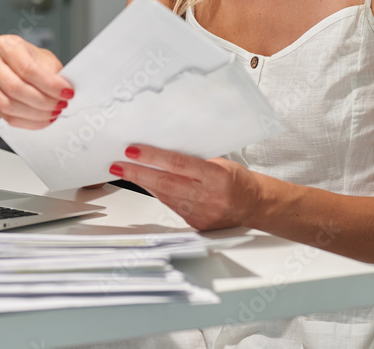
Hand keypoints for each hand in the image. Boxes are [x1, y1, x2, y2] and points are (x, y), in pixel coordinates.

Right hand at [0, 34, 73, 128]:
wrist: (21, 64)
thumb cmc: (32, 59)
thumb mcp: (46, 59)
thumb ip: (54, 74)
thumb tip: (65, 91)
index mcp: (6, 45)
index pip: (26, 68)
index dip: (49, 83)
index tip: (66, 91)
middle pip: (15, 88)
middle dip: (42, 100)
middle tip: (60, 104)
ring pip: (8, 105)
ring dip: (35, 114)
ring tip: (53, 112)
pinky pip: (8, 117)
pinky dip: (29, 122)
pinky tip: (43, 118)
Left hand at [110, 144, 262, 229]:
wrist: (254, 205)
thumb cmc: (237, 180)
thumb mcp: (220, 163)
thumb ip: (193, 159)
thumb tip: (162, 150)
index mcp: (217, 178)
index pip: (178, 165)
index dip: (153, 157)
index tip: (133, 151)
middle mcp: (208, 198)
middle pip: (165, 184)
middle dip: (138, 173)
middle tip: (118, 165)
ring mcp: (201, 214)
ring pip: (164, 196)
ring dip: (143, 183)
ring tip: (125, 171)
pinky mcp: (195, 224)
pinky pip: (170, 205)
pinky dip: (157, 193)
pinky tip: (146, 184)